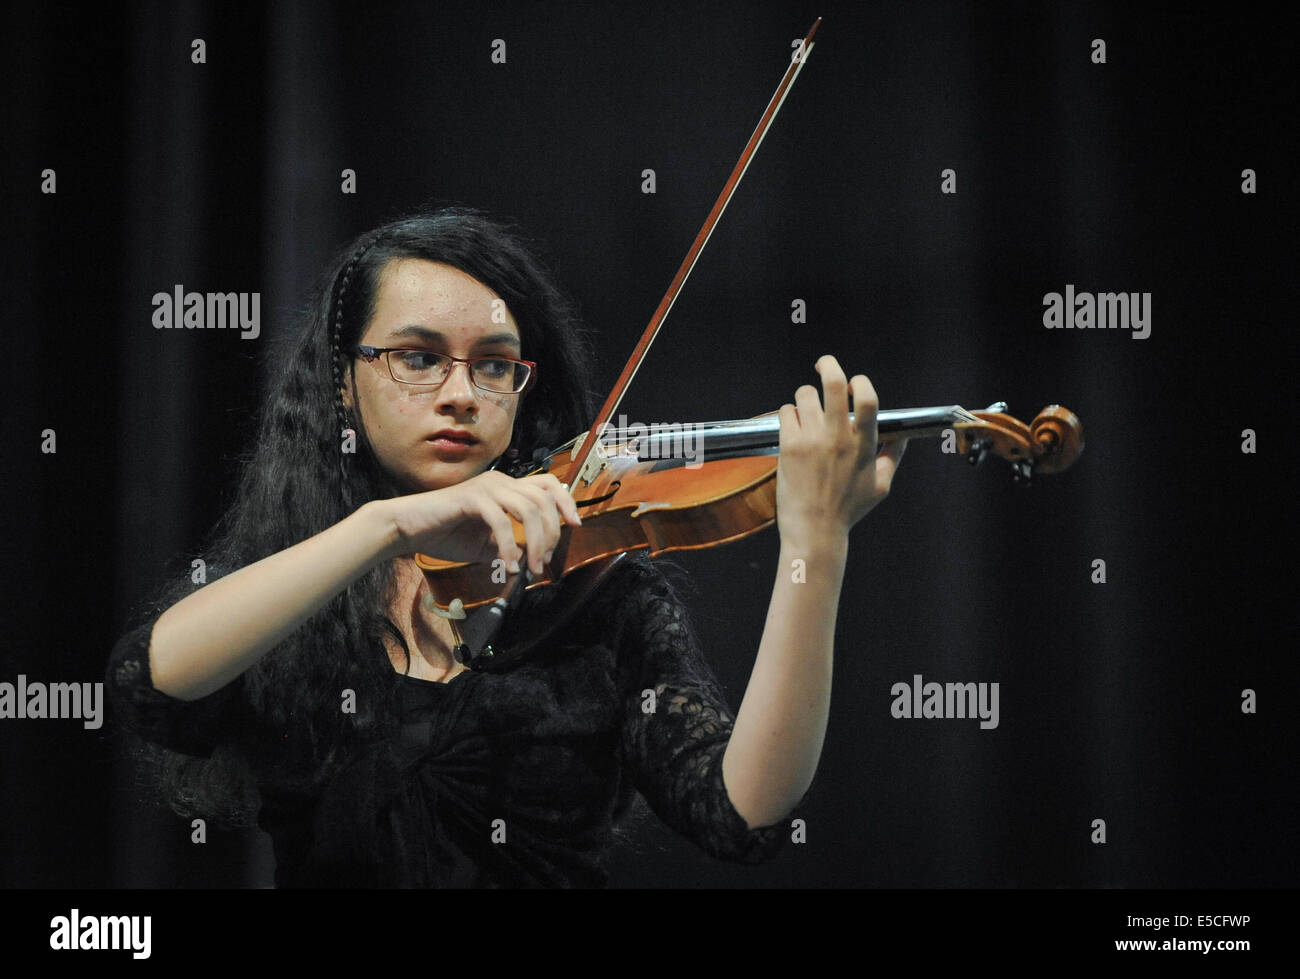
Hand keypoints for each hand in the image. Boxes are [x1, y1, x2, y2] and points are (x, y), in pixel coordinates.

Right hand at [384, 470, 581, 575]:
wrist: (408, 529)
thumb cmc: (444, 534)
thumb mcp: (486, 545)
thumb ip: (510, 547)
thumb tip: (531, 561)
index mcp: (506, 487)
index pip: (547, 484)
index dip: (566, 501)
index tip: (575, 526)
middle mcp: (500, 481)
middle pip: (544, 499)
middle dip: (551, 533)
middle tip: (543, 563)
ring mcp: (486, 487)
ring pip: (528, 509)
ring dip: (535, 542)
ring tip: (529, 569)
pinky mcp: (471, 498)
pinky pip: (501, 521)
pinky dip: (508, 546)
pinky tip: (508, 565)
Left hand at [775, 354, 906, 545]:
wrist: (814, 531)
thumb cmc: (847, 511)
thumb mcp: (880, 486)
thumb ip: (892, 457)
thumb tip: (900, 437)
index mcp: (863, 444)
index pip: (868, 399)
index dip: (861, 382)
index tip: (854, 382)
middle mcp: (838, 437)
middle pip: (833, 384)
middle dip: (828, 365)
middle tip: (824, 363)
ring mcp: (812, 440)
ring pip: (804, 395)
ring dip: (805, 397)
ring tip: (806, 410)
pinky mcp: (790, 446)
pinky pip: (786, 412)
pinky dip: (789, 414)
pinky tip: (792, 427)